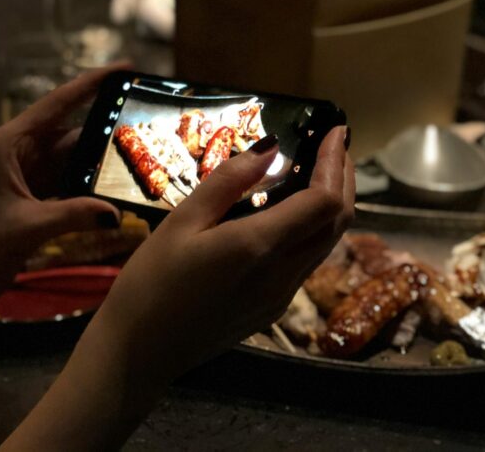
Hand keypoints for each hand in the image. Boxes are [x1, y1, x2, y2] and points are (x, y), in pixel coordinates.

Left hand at [0, 66, 125, 310]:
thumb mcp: (27, 227)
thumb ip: (73, 215)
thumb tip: (117, 212)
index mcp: (9, 144)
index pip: (57, 104)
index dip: (91, 83)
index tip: (125, 68)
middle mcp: (19, 152)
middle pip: (71, 132)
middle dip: (106, 129)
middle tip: (148, 125)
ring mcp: (28, 175)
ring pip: (73, 159)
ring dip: (100, 161)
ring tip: (143, 157)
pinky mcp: (34, 197)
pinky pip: (70, 182)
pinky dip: (91, 185)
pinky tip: (119, 188)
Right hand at [93, 127, 353, 383]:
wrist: (140, 353)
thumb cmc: (150, 282)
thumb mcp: (181, 222)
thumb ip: (227, 183)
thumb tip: (269, 149)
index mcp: (260, 247)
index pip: (324, 201)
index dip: (337, 163)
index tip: (336, 130)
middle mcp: (282, 274)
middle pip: (337, 222)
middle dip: (345, 180)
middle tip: (334, 146)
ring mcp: (281, 297)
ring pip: (326, 244)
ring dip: (333, 205)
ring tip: (321, 171)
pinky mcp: (271, 310)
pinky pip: (306, 262)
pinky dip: (314, 229)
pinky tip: (293, 214)